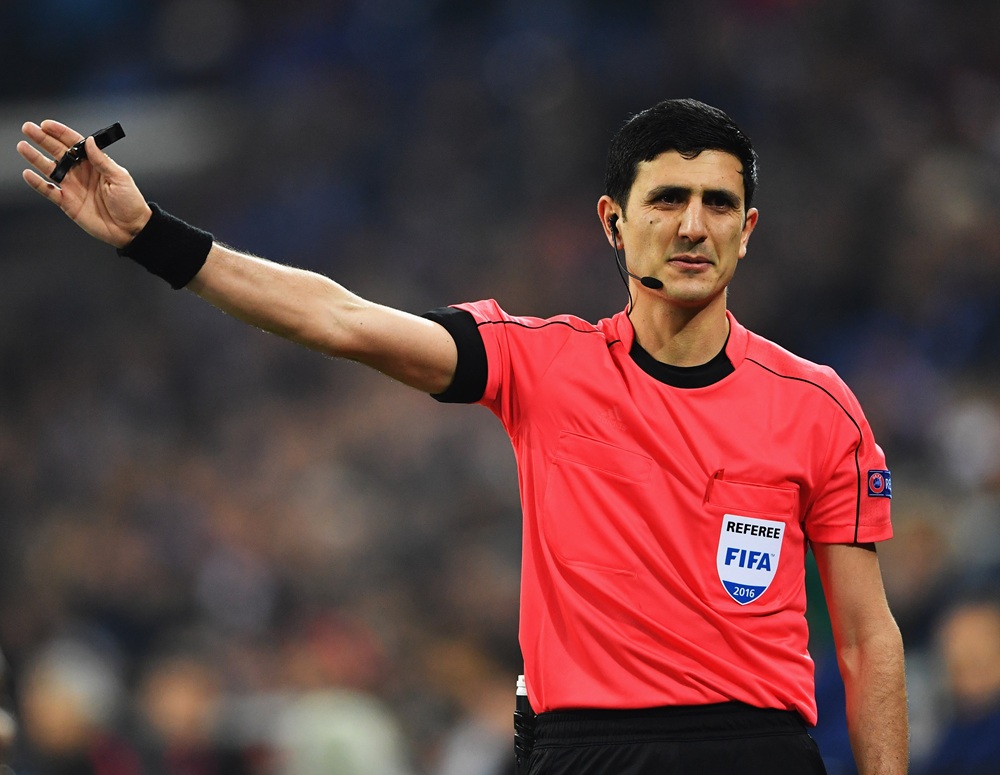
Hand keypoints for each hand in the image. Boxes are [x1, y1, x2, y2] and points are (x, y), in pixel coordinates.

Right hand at [18, 120, 151, 247]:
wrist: (130, 229)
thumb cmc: (130, 203)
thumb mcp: (119, 178)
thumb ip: (101, 160)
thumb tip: (88, 141)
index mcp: (95, 164)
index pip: (74, 144)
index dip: (60, 133)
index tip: (46, 125)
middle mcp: (81, 173)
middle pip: (58, 152)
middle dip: (43, 140)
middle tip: (28, 128)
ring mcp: (73, 187)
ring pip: (50, 169)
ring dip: (35, 158)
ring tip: (22, 146)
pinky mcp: (68, 203)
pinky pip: (49, 191)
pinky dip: (38, 184)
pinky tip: (28, 174)